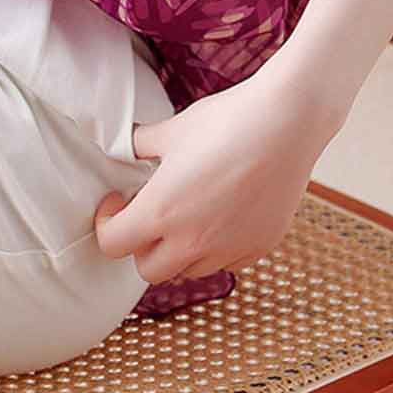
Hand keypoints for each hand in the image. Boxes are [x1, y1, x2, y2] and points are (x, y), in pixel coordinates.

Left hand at [92, 70, 340, 282]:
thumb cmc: (227, 121)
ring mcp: (227, 249)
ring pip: (187, 270)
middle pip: (147, 269)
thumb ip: (140, 144)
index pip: (113, 244)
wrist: (285, 123)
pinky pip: (224, 262)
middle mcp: (192, 240)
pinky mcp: (257, 248)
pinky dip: (214, 248)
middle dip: (141, 244)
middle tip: (148, 213)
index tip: (116, 204)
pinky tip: (220, 214)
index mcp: (161, 211)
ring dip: (178, 250)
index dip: (106, 224)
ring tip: (186, 213)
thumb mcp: (172, 129)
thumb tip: (124, 148)